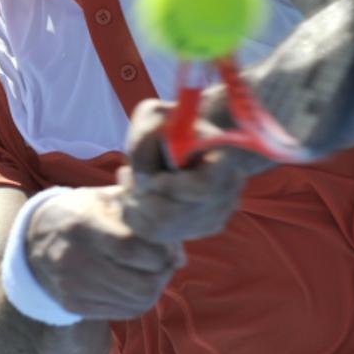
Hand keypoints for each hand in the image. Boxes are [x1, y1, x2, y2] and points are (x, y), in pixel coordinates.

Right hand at [26, 186, 183, 319]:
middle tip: (167, 262)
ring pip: (136, 302)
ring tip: (154, 271)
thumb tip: (180, 257)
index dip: (160, 251)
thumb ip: (146, 219)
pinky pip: (123, 312)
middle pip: (139, 282)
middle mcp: (72, 258)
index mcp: (81, 225)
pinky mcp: (73, 305)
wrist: (37, 238)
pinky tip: (138, 283)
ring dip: (155, 288)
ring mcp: (71, 286)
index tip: (169, 248)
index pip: (132, 248)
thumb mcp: (109, 199)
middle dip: (163, 273)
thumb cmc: (83, 212)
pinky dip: (140, 301)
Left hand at [115, 99, 258, 243]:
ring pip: (164, 230)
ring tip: (128, 181)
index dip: (169, 185)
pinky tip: (134, 195)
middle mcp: (228, 192)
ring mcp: (216, 215)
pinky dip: (139, 218)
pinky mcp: (199, 229)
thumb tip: (143, 181)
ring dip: (135, 207)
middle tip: (125, 175)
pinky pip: (161, 235)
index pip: (202, 189)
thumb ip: (146, 142)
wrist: (188, 138)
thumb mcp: (154, 118)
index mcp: (226, 159)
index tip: (148, 173)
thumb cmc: (170, 123)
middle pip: (179, 216)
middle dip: (143, 198)